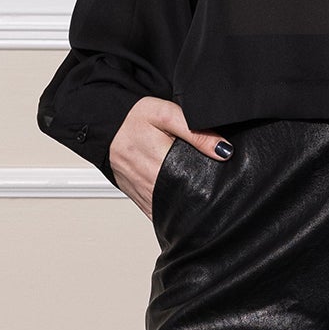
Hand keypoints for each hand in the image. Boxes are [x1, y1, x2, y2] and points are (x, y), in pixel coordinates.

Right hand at [109, 96, 231, 221]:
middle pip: (189, 200)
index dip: (214, 182)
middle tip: (216, 185)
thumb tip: (223, 151)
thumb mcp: (165, 114)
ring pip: (177, 211)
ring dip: (192, 206)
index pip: (197, 183)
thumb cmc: (132, 120)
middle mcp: (153, 185)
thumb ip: (195, 132)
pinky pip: (164, 215)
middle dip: (206, 196)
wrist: (105, 130)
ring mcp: (147, 197)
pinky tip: (186, 203)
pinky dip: (177, 212)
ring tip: (203, 195)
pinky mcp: (142, 203)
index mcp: (160, 163)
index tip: (223, 178)